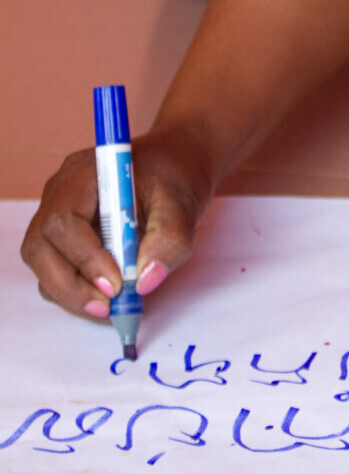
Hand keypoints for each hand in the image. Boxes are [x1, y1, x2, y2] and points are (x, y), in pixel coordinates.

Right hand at [20, 126, 213, 319]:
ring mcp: (56, 214)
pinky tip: (110, 298)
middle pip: (40, 247)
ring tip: (114, 307)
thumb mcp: (183, 203)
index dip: (84, 258)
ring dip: (72, 294)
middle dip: (69, 286)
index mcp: (84, 173)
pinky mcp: (63, 238)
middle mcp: (60, 193)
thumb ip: (169, 239)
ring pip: (44, 265)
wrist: (177, 164)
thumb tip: (145, 282)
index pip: (63, 221)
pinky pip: (57, 271)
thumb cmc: (176, 175)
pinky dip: (78, 292)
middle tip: (108, 308)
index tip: (117, 284)